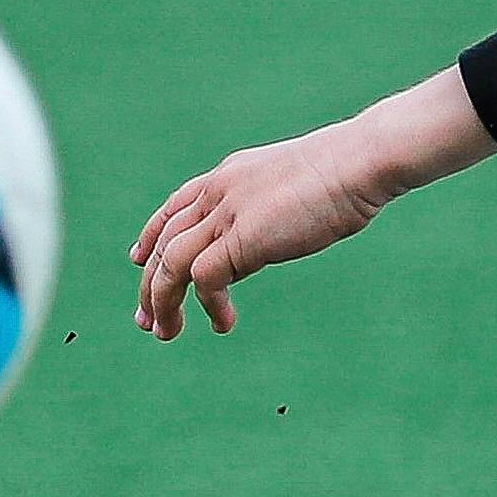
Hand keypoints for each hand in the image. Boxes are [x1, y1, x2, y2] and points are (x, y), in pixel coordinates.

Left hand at [132, 66, 491, 339]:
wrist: (357, 163)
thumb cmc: (344, 176)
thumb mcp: (291, 194)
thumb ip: (262, 217)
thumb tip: (251, 249)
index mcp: (227, 176)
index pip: (173, 207)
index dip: (151, 236)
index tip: (139, 260)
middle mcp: (216, 192)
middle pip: (163, 241)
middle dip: (149, 284)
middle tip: (147, 321)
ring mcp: (225, 213)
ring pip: (169, 262)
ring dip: (162, 302)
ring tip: (167, 333)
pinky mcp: (239, 238)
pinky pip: (201, 278)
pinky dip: (206, 305)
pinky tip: (222, 323)